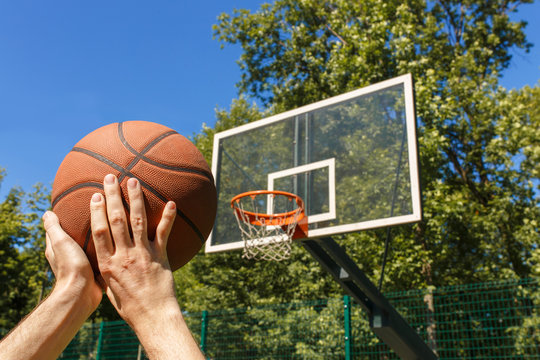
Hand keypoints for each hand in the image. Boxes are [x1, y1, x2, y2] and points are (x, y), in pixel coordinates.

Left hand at [43, 211, 101, 312]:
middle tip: (97, 214)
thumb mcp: (60, 242)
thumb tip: (46, 213)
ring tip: (110, 226)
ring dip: (97, 239)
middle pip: (75, 237)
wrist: (82, 293)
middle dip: (83, 227)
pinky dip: (104, 249)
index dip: (64, 217)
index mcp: (57, 248)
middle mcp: (68, 255)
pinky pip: (99, 256)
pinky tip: (115, 243)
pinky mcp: (93, 271)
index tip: (76, 206)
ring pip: (88, 247)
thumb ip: (54, 227)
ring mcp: (81, 264)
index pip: (58, 228)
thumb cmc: (70, 266)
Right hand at [89, 174, 178, 326]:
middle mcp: (124, 255)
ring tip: (134, 182)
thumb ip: (107, 269)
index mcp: (107, 264)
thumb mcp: (109, 288)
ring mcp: (143, 254)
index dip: (97, 211)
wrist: (153, 316)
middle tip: (111, 177)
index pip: (99, 232)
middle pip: (116, 220)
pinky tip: (171, 202)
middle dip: (113, 197)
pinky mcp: (160, 256)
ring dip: (136, 199)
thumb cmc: (130, 305)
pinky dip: (168, 217)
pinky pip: (164, 233)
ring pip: (138, 221)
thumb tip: (104, 254)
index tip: (96, 195)